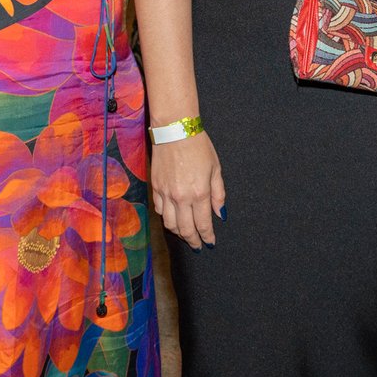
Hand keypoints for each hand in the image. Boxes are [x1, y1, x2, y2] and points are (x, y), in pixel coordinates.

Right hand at [150, 133, 224, 249]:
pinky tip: (173, 219)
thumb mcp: (216, 169)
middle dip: (192, 240)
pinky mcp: (155, 188)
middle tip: (197, 246)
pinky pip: (160, 211)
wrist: (175, 130)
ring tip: (186, 235)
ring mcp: (166, 194)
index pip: (203, 224)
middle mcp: (181, 197)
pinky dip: (167, 219)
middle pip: (185, 229)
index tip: (210, 243)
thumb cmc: (199, 146)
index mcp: (199, 193)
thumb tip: (221, 214)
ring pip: (170, 224)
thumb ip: (218, 194)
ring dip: (179, 233)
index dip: (207, 236)